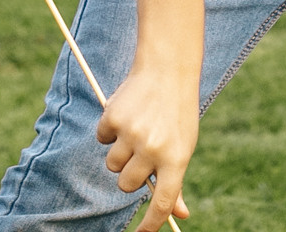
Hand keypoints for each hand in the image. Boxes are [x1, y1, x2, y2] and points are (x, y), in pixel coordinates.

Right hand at [97, 67, 198, 229]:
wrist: (167, 69)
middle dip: (130, 174)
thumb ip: (176, 181)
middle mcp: (153, 149)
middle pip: (127, 184)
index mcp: (176, 159)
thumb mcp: (183, 146)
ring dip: (119, 154)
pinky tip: (126, 114)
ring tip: (134, 131)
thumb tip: (180, 215)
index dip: (151, 223)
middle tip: (141, 153)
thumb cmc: (177, 114)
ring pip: (112, 164)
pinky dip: (109, 131)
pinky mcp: (113, 118)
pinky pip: (102, 139)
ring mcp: (132, 134)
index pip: (163, 203)